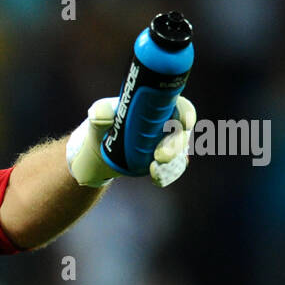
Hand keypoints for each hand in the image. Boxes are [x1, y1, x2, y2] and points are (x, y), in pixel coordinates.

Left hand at [66, 95, 195, 188]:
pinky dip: (167, 174)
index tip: (183, 123)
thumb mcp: (98, 116)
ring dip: (172, 163)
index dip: (186, 113)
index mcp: (157, 106)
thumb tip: (103, 114)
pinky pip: (174, 168)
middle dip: (175, 146)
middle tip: (159, 156)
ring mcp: (167, 143)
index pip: (180, 106)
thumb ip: (100, 113)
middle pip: (182, 133)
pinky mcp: (164, 160)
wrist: (100, 149)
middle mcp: (167, 124)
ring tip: (153, 169)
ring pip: (180, 153)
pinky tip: (156, 178)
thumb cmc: (102, 125)